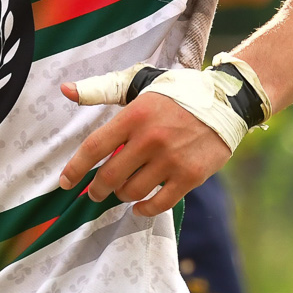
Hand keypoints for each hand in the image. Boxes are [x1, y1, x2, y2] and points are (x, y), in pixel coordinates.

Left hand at [56, 84, 230, 216]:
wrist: (227, 101)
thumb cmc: (176, 94)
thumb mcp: (139, 83)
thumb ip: (101, 90)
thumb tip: (65, 90)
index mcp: (134, 115)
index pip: (95, 147)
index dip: (75, 168)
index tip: (65, 182)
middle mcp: (150, 139)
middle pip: (110, 176)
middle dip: (97, 189)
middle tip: (95, 192)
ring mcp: (171, 159)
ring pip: (132, 191)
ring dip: (121, 195)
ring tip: (122, 191)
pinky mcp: (191, 176)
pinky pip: (160, 203)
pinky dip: (145, 209)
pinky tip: (139, 206)